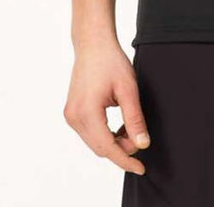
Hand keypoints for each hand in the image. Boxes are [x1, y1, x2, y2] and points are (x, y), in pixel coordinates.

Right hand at [63, 37, 150, 174]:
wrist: (93, 43)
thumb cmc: (111, 61)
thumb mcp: (128, 89)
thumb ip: (134, 118)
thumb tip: (142, 144)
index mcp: (87, 112)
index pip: (107, 147)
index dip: (125, 160)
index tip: (141, 168)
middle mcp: (74, 117)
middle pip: (100, 147)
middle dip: (122, 149)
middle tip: (140, 139)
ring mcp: (70, 115)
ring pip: (95, 142)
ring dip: (114, 142)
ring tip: (131, 130)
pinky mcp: (72, 112)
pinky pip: (90, 133)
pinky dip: (105, 134)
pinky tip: (119, 127)